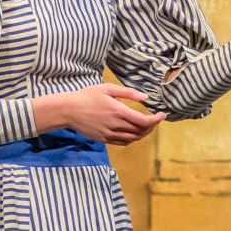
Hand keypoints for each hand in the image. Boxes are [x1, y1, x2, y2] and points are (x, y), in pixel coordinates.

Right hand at [34, 83, 164, 146]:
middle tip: (156, 119)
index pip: (143, 121)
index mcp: (118, 111)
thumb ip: (128, 93)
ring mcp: (109, 134)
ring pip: (133, 138)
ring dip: (143, 133)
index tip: (162, 115)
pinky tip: (134, 132)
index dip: (156, 120)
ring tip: (147, 125)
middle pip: (141, 131)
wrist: (68, 110)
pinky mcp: (104, 139)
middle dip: (152, 126)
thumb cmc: (87, 96)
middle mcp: (115, 125)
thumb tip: (145, 97)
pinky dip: (133, 138)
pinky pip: (123, 142)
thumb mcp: (108, 88)